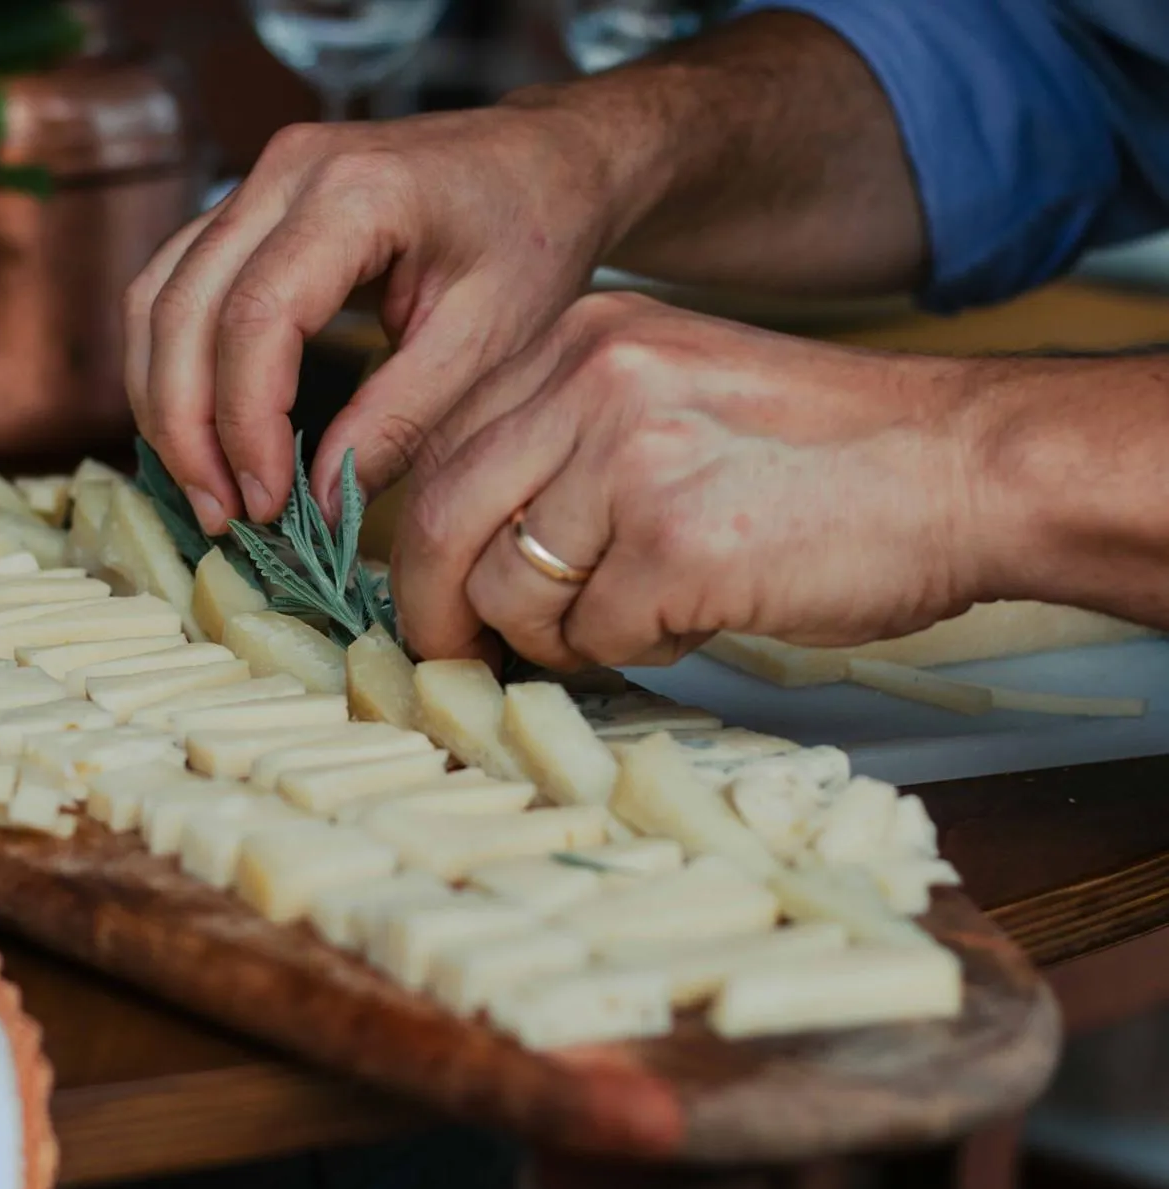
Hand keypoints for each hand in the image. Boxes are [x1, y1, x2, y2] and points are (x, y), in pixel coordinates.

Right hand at [124, 98, 641, 531]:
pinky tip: (200, 432)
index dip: (244, 423)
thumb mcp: (487, 342)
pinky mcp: (246, 204)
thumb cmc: (534, 239)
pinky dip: (172, 365)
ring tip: (204, 489)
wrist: (545, 159)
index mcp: (356, 192)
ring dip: (164, 402)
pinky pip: (173, 286)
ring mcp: (257, 179)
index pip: (256, 318)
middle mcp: (286, 170)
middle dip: (185, 427)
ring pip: (157, 296)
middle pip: (182, 307)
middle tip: (218, 516)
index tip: (265, 504)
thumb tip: (315, 506)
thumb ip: (398, 423)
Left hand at [391, 293, 996, 668]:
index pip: (441, 449)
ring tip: (619, 628)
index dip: (419, 543)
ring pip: (510, 590)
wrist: (962, 466)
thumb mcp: (666, 397)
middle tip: (454, 657)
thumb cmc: (817, 452)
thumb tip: (461, 550)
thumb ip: (562, 447)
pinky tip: (684, 625)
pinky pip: (595, 635)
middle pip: (438, 521)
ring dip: (549, 639)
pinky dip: (628, 653)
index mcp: (579, 339)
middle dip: (433, 612)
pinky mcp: (678, 544)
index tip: (431, 594)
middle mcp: (592, 381)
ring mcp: (632, 459)